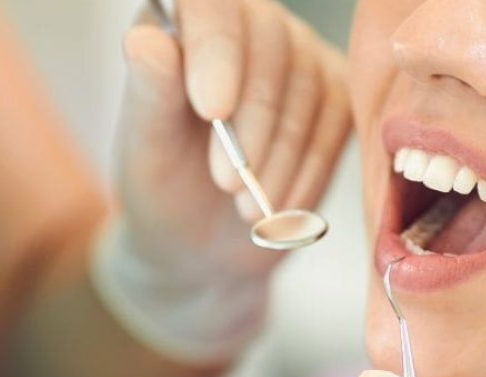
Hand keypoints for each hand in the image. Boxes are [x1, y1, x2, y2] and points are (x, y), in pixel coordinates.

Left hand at [114, 0, 350, 280]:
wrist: (202, 244)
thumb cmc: (163, 187)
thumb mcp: (146, 147)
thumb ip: (149, 91)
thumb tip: (146, 41)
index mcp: (185, 23)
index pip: (211, 3)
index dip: (217, 48)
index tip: (214, 111)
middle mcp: (248, 28)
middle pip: (272, 40)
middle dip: (254, 119)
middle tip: (226, 184)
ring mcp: (297, 59)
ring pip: (309, 84)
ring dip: (280, 155)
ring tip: (246, 207)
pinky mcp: (333, 98)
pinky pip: (338, 121)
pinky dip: (308, 170)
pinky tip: (279, 202)